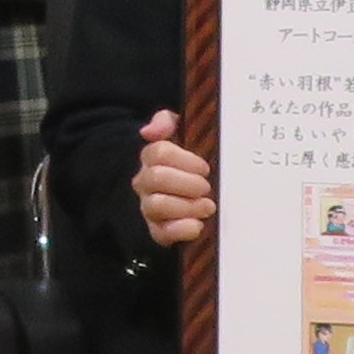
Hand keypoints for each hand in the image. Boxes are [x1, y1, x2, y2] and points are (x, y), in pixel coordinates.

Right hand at [133, 109, 213, 247]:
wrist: (185, 195)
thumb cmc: (188, 163)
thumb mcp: (180, 134)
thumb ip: (167, 121)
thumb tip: (150, 131)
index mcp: (151, 158)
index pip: (158, 152)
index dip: (184, 159)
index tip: (205, 167)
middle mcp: (145, 182)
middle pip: (156, 178)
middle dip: (187, 183)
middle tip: (206, 187)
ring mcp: (149, 207)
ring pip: (157, 205)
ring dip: (187, 206)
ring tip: (208, 206)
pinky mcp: (157, 231)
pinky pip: (162, 233)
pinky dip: (181, 230)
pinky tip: (198, 225)